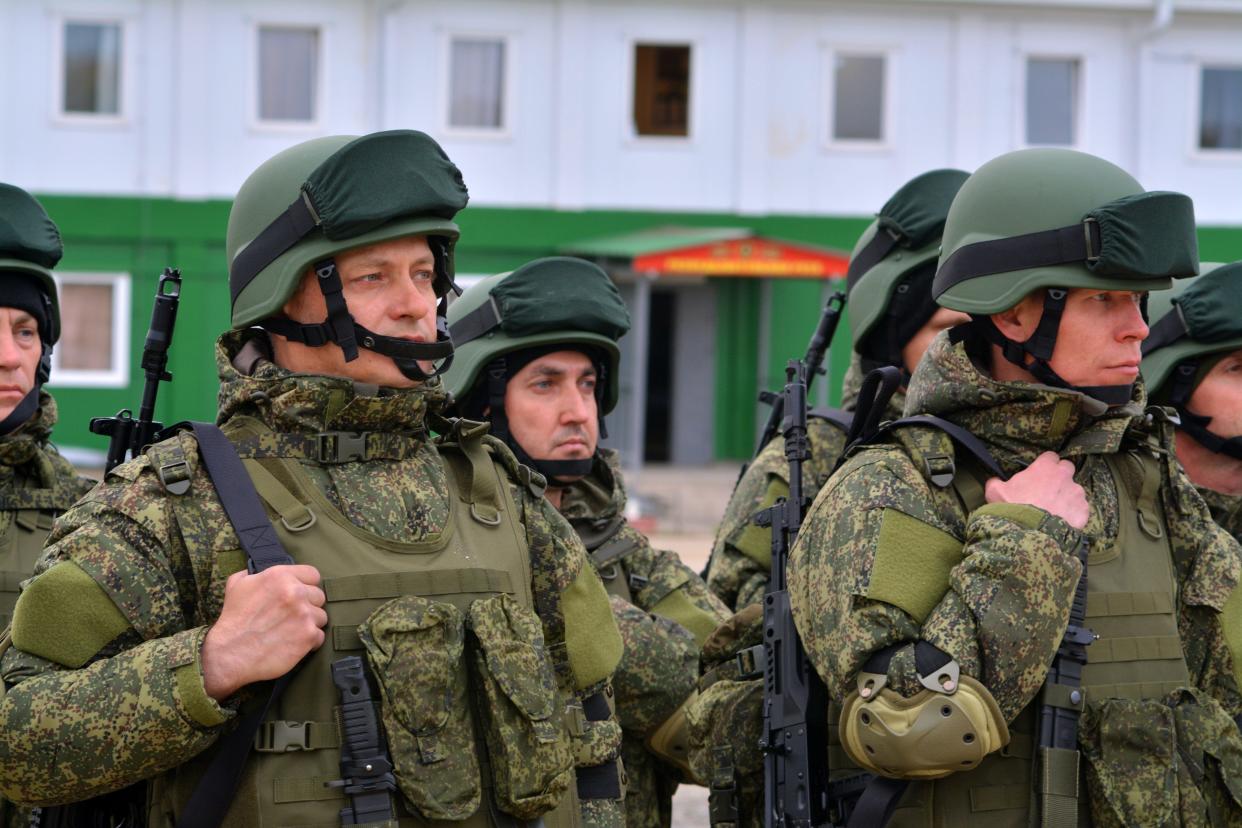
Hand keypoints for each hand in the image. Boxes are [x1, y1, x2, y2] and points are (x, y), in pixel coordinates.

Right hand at [201, 564, 326, 699]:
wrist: (229, 654)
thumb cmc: (232, 619)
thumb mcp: (237, 584)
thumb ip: (254, 573)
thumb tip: (260, 570)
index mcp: (280, 576)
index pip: (313, 574)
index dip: (307, 585)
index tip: (300, 595)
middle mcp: (295, 592)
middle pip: (319, 596)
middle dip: (308, 606)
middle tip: (292, 616)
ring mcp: (304, 614)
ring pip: (321, 616)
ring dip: (309, 624)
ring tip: (291, 631)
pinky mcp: (308, 636)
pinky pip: (319, 636)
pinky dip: (309, 642)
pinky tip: (293, 643)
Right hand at [984, 451, 1088, 529]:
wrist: (1030, 533)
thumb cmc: (1012, 508)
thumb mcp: (995, 492)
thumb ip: (996, 482)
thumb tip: (994, 482)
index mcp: (1044, 467)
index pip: (1050, 456)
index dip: (1045, 465)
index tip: (1039, 474)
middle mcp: (1064, 476)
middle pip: (1067, 468)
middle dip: (1060, 476)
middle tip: (1048, 489)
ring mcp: (1076, 493)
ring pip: (1075, 490)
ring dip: (1067, 496)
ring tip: (1054, 510)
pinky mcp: (1083, 511)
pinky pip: (1081, 509)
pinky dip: (1074, 513)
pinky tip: (1062, 521)